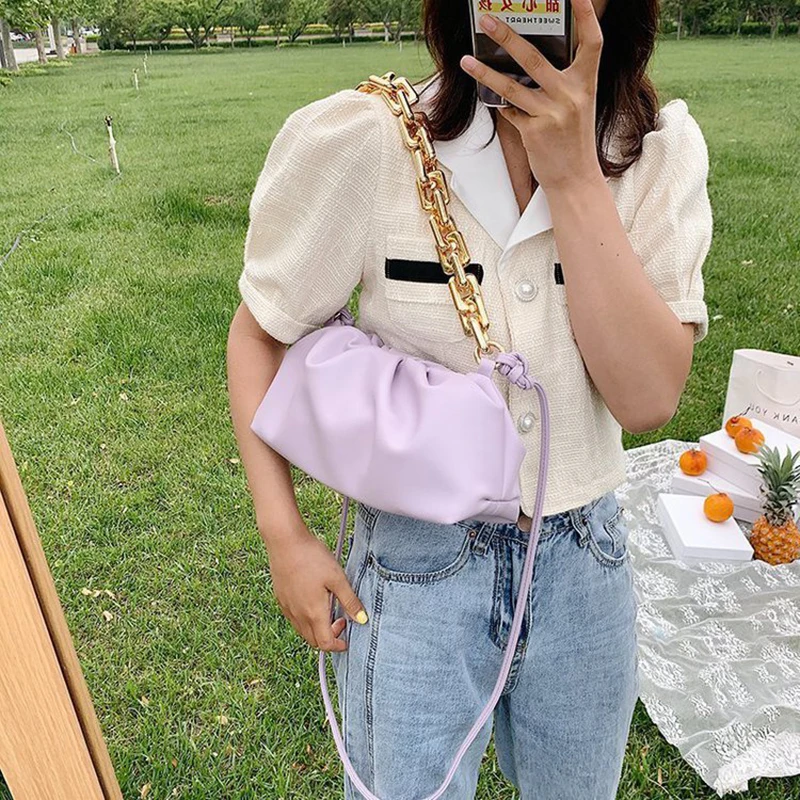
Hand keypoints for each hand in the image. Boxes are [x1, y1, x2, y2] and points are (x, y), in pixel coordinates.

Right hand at [266, 527, 367, 651]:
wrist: (285, 541)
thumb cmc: (312, 558)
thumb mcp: (337, 578)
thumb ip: (350, 601)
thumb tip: (362, 620)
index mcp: (314, 613)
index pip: (325, 644)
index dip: (338, 645)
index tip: (347, 635)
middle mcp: (297, 615)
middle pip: (313, 640)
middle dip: (328, 637)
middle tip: (341, 619)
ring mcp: (287, 607)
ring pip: (302, 630)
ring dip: (317, 628)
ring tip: (328, 607)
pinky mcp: (281, 598)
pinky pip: (293, 618)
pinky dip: (305, 618)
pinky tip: (313, 598)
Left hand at [460, 0, 604, 192]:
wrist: (574, 178)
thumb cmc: (573, 138)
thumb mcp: (577, 104)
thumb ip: (562, 81)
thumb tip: (527, 59)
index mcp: (586, 83)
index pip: (592, 41)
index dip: (587, 15)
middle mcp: (571, 95)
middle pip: (534, 57)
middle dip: (507, 35)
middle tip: (487, 19)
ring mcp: (551, 113)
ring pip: (511, 86)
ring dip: (485, 71)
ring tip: (466, 60)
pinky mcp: (533, 131)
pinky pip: (509, 111)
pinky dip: (501, 105)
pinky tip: (494, 101)